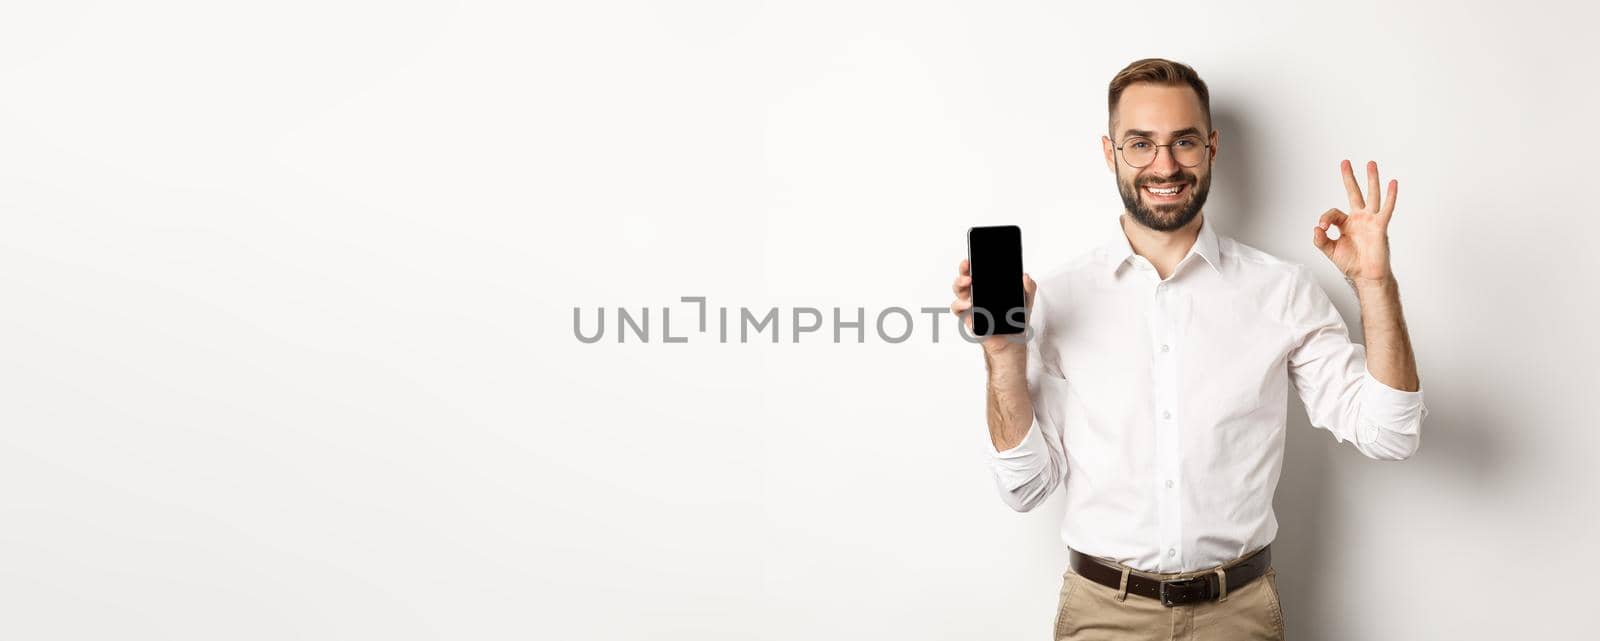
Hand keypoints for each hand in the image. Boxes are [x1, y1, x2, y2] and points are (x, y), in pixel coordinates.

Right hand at [950, 259, 1036, 355]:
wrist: (1011, 342)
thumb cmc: (1015, 320)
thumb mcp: (1026, 302)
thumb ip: (1029, 288)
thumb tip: (1025, 276)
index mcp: (989, 286)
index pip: (979, 270)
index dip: (975, 262)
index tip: (975, 255)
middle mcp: (977, 293)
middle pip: (965, 276)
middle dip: (964, 268)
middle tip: (968, 264)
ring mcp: (970, 305)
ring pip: (958, 290)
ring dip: (960, 283)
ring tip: (968, 282)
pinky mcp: (967, 316)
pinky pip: (957, 308)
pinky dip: (960, 304)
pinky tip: (970, 304)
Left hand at [1314, 159, 1397, 284]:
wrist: (1366, 276)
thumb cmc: (1351, 263)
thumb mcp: (1330, 251)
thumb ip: (1320, 240)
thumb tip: (1317, 228)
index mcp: (1346, 224)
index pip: (1333, 213)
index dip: (1325, 218)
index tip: (1323, 229)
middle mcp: (1359, 218)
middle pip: (1354, 193)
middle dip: (1349, 177)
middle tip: (1345, 162)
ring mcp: (1370, 220)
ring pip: (1371, 195)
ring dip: (1371, 179)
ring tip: (1371, 163)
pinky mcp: (1380, 226)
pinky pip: (1386, 208)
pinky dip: (1390, 196)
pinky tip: (1393, 183)